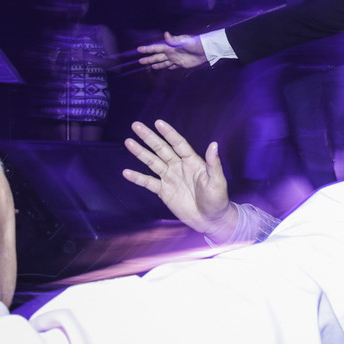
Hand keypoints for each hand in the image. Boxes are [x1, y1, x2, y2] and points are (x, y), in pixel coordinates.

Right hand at [122, 120, 237, 239]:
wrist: (210, 220)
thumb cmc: (217, 200)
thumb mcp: (217, 181)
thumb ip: (214, 164)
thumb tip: (214, 144)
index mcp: (192, 161)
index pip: (178, 144)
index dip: (169, 133)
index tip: (158, 123)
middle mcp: (179, 166)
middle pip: (161, 149)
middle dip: (149, 138)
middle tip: (136, 126)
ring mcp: (170, 178)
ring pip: (152, 162)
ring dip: (140, 153)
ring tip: (128, 142)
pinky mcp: (164, 191)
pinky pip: (148, 183)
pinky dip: (138, 178)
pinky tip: (126, 172)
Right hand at [136, 31, 205, 69]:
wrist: (206, 50)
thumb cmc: (196, 43)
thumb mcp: (185, 40)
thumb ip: (174, 39)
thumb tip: (165, 34)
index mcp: (170, 46)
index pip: (156, 48)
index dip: (148, 49)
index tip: (139, 50)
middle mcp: (172, 52)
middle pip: (158, 56)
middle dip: (149, 59)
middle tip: (140, 61)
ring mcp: (177, 58)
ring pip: (164, 62)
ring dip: (157, 64)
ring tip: (151, 66)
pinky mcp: (182, 64)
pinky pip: (173, 66)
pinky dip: (169, 67)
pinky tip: (166, 68)